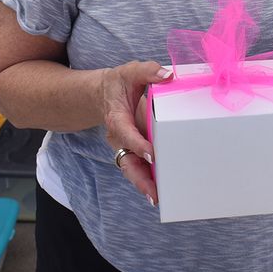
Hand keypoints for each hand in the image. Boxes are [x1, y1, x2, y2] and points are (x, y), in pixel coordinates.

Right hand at [102, 61, 169, 204]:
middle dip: (140, 179)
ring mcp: (125, 146)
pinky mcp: (132, 150)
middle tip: (154, 194)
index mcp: (117, 118)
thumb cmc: (119, 84)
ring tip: (159, 199)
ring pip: (132, 169)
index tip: (152, 153)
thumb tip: (168, 75)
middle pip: (127, 162)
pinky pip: (139, 167)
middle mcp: (119, 137)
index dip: (138, 144)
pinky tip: (161, 192)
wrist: (104, 94)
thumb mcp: (131, 72)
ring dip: (145, 185)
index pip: (126, 133)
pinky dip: (148, 180)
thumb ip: (148, 72)